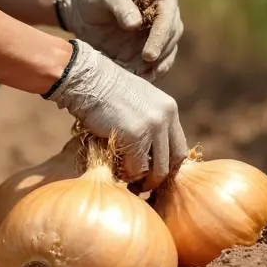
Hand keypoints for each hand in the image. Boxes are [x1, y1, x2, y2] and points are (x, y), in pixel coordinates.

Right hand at [46, 39, 187, 191]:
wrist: (87, 79)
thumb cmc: (105, 92)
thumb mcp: (138, 102)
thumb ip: (149, 122)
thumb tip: (150, 152)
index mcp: (169, 109)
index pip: (179, 146)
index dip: (167, 164)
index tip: (154, 173)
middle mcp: (166, 117)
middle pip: (174, 160)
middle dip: (159, 178)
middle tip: (144, 186)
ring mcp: (153, 127)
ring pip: (158, 169)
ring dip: (144, 181)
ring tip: (130, 183)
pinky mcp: (135, 136)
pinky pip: (137, 168)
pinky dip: (127, 175)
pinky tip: (117, 170)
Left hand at [58, 0, 182, 80]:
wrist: (82, 7)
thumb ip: (120, 4)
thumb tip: (136, 24)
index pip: (168, 15)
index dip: (161, 35)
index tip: (149, 54)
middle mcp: (166, 13)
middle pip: (172, 35)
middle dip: (160, 54)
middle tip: (144, 68)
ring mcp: (159, 33)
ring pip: (168, 51)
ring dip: (157, 66)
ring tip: (141, 77)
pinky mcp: (150, 49)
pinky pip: (157, 63)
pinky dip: (150, 72)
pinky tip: (140, 80)